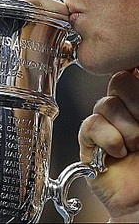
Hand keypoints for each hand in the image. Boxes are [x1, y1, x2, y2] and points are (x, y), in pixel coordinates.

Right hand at [78, 71, 138, 221]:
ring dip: (125, 128)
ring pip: (105, 103)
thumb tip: (136, 72)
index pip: (129, 73)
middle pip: (118, 81)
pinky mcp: (89, 141)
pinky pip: (91, 125)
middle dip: (134, 103)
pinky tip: (118, 153)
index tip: (136, 74)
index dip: (132, 72)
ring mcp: (106, 125)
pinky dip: (107, 139)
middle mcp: (124, 111)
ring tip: (135, 146)